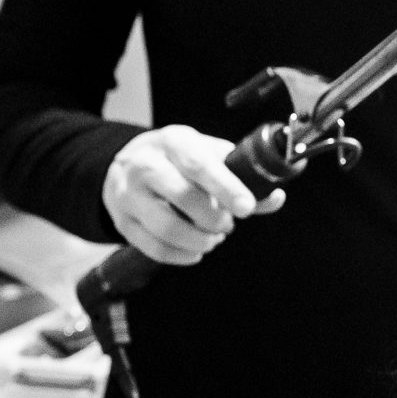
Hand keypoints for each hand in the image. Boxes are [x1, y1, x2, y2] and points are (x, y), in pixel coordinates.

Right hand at [103, 125, 285, 264]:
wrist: (128, 161)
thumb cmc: (180, 159)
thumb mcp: (210, 154)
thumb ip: (243, 176)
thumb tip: (275, 197)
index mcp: (174, 142)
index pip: (200, 166)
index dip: (227, 188)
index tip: (247, 208)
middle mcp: (145, 165)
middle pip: (183, 197)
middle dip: (214, 218)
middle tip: (227, 224)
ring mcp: (128, 194)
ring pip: (166, 227)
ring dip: (198, 240)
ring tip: (212, 238)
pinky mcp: (122, 221)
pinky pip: (153, 247)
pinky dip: (181, 255)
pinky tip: (196, 251)